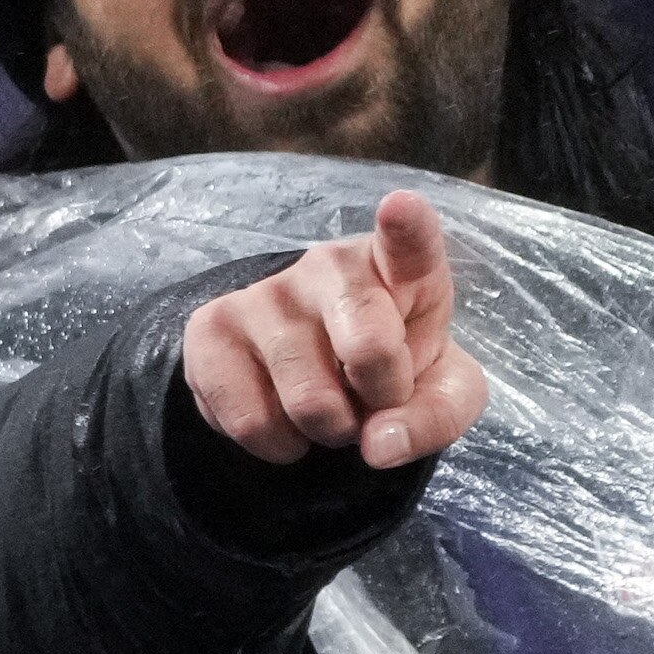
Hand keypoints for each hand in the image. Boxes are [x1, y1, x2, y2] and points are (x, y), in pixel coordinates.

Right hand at [180, 191, 485, 470]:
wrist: (321, 375)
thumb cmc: (394, 369)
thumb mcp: (443, 394)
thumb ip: (433, 418)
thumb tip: (377, 446)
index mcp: (400, 267)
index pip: (407, 241)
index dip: (407, 226)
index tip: (402, 207)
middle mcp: (328, 265)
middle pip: (369, 350)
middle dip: (381, 402)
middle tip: (373, 399)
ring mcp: (264, 292)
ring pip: (308, 401)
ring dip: (328, 431)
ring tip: (329, 409)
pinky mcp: (210, 327)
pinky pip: (250, 420)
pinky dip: (277, 443)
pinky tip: (283, 418)